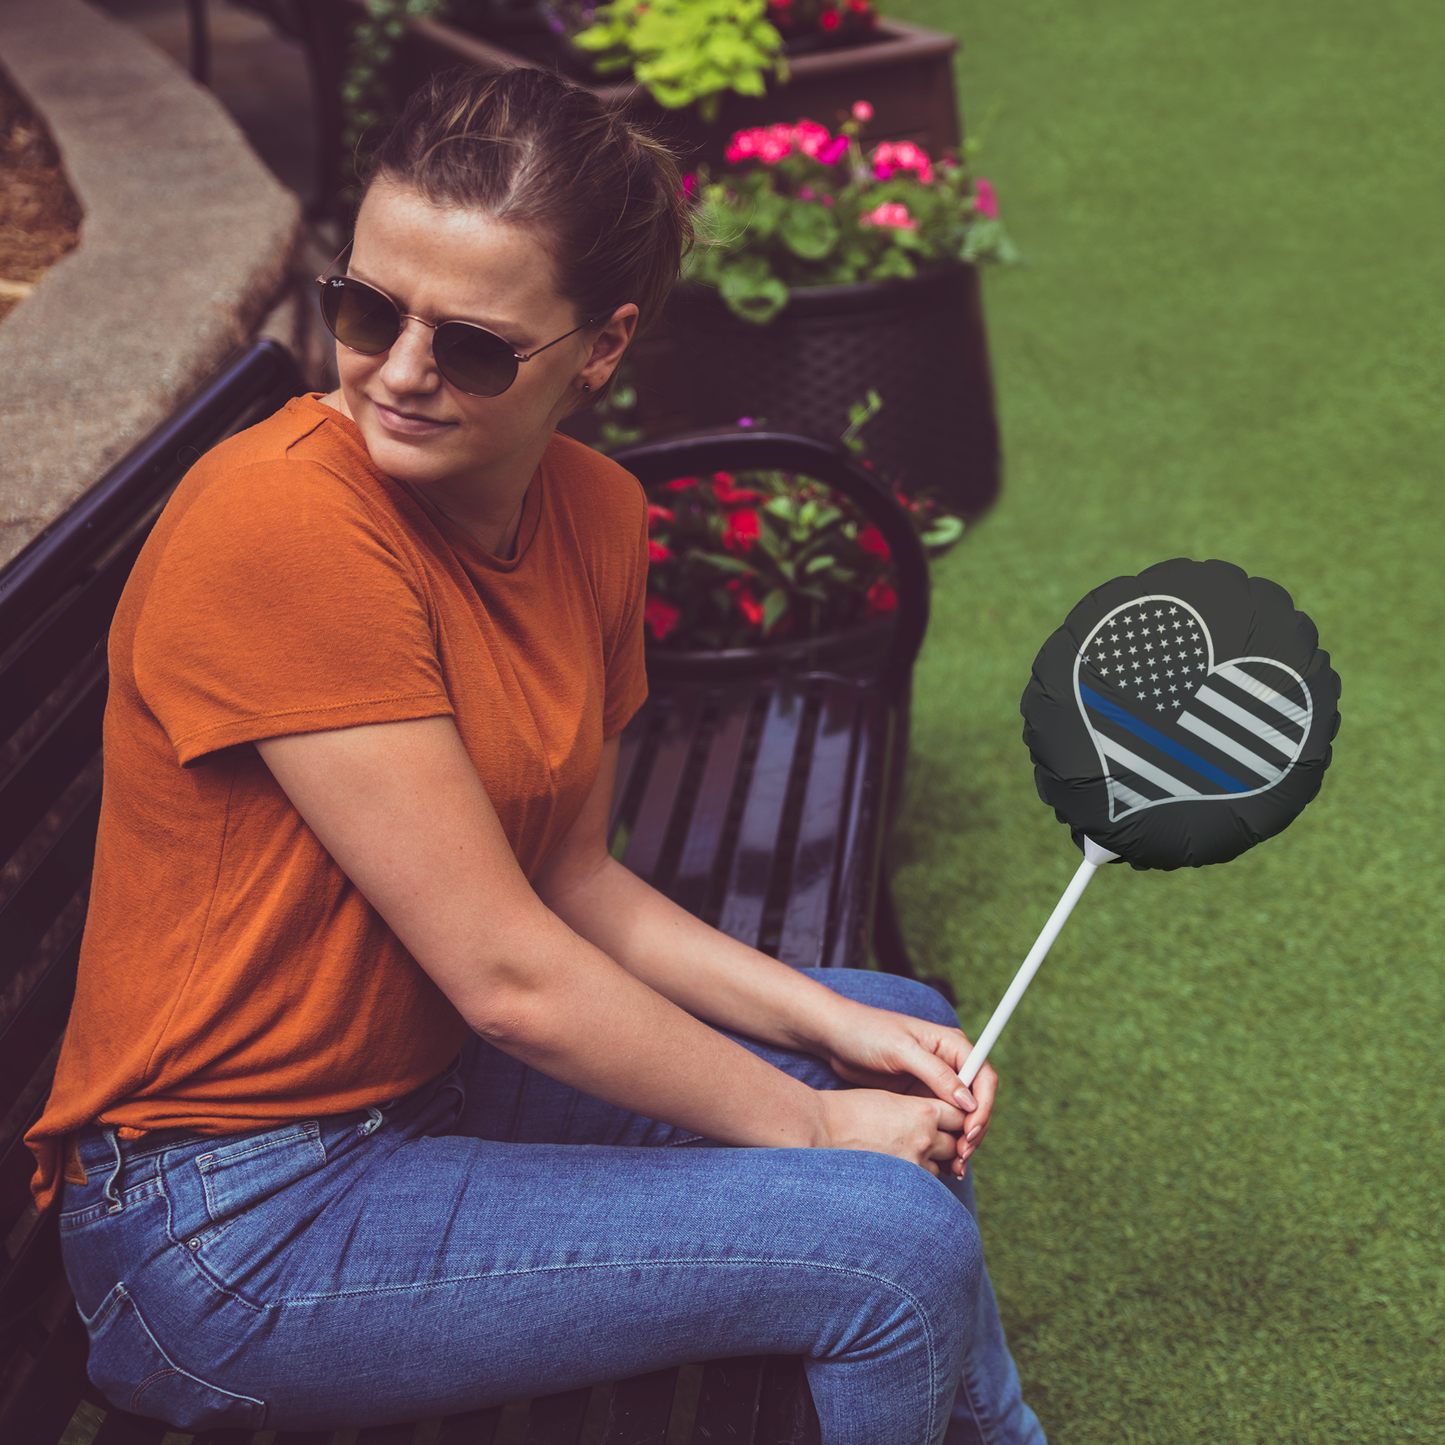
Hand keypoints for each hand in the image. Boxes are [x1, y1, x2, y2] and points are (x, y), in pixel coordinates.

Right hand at [813, 1089, 967, 1176]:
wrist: (821, 1129)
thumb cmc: (850, 1109)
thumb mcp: (890, 1100)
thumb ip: (918, 1110)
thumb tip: (935, 1121)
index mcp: (922, 1111)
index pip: (959, 1116)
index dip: (956, 1118)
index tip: (950, 1121)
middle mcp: (924, 1138)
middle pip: (956, 1144)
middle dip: (948, 1142)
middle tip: (933, 1141)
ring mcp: (914, 1164)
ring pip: (941, 1166)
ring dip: (932, 1162)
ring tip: (909, 1154)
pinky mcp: (902, 1184)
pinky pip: (923, 1184)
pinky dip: (917, 1178)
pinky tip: (900, 1170)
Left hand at [816, 1002, 997, 1178]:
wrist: (837, 1037)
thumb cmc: (868, 1033)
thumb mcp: (901, 1050)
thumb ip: (936, 1073)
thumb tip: (969, 1102)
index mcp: (953, 1046)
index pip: (984, 1079)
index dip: (984, 1107)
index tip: (970, 1131)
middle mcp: (950, 1065)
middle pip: (978, 1103)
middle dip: (974, 1130)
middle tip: (961, 1156)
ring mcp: (936, 1084)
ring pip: (962, 1119)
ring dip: (963, 1142)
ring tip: (954, 1166)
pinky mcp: (921, 1100)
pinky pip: (942, 1125)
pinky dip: (946, 1143)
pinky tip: (942, 1163)